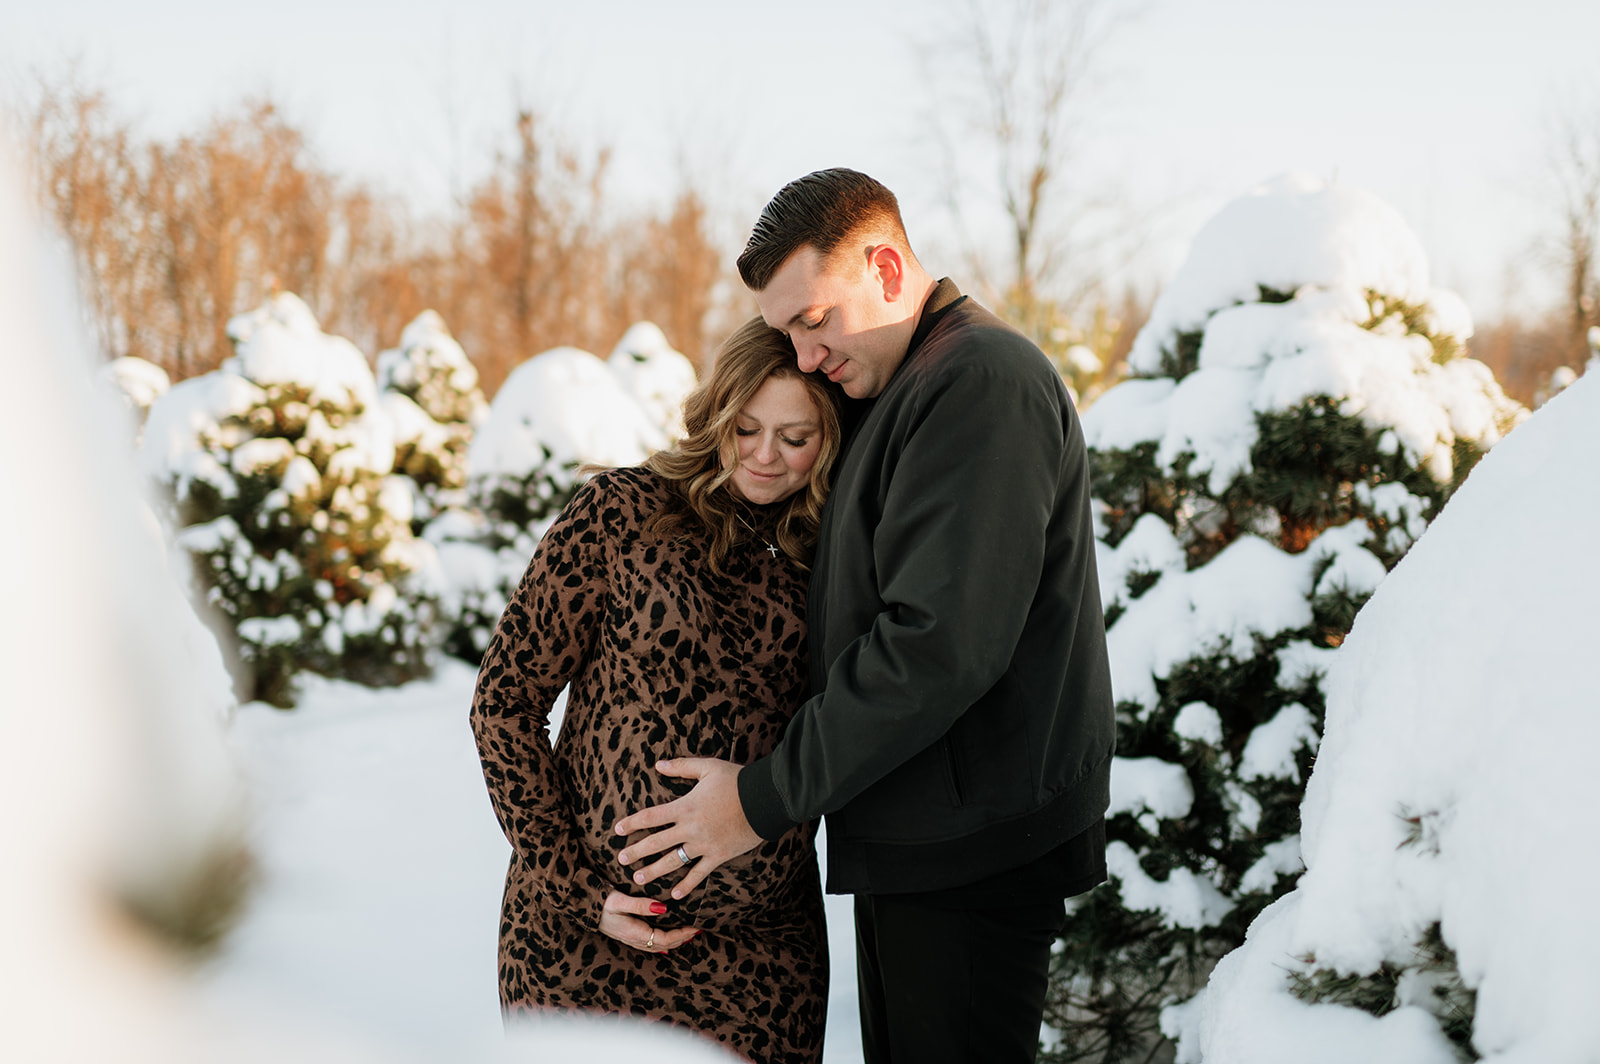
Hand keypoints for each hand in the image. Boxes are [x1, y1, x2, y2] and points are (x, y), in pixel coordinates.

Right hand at [597, 890, 700, 953]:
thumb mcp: (620, 900)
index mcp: (635, 932)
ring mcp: (631, 939)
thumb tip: (663, 908)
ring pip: (658, 945)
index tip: (694, 926)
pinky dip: (663, 941)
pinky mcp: (628, 934)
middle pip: (664, 945)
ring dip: (674, 941)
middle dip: (682, 938)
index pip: (665, 939)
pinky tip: (667, 940)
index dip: (682, 935)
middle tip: (698, 930)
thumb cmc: (600, 902)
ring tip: (688, 935)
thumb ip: (640, 905)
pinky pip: (650, 943)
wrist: (582, 906)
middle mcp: (634, 939)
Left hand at [613, 758, 762, 899]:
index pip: (650, 817)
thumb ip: (681, 767)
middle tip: (621, 859)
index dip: (631, 824)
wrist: (765, 800)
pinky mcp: (719, 856)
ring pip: (673, 862)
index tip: (617, 830)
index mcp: (684, 807)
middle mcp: (690, 828)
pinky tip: (674, 894)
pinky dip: (687, 885)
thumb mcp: (707, 767)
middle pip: (656, 843)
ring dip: (654, 871)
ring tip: (638, 879)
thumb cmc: (736, 780)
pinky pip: (699, 874)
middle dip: (636, 852)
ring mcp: (704, 845)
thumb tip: (658, 764)